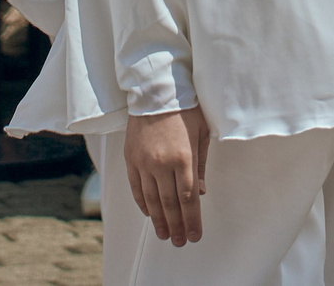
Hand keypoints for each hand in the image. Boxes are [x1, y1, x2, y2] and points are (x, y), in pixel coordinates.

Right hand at [123, 107, 209, 245]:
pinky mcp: (131, 158)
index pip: (188, 198)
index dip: (191, 220)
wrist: (157, 90)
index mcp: (183, 157)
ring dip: (158, 220)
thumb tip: (199, 193)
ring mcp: (144, 161)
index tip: (194, 236)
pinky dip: (142, 203)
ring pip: (151, 199)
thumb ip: (200, 165)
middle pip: (169, 203)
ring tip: (164, 235)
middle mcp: (162, 163)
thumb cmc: (186, 109)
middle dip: (176, 226)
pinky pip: (136, 187)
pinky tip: (149, 214)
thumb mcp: (201, 134)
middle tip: (179, 242)